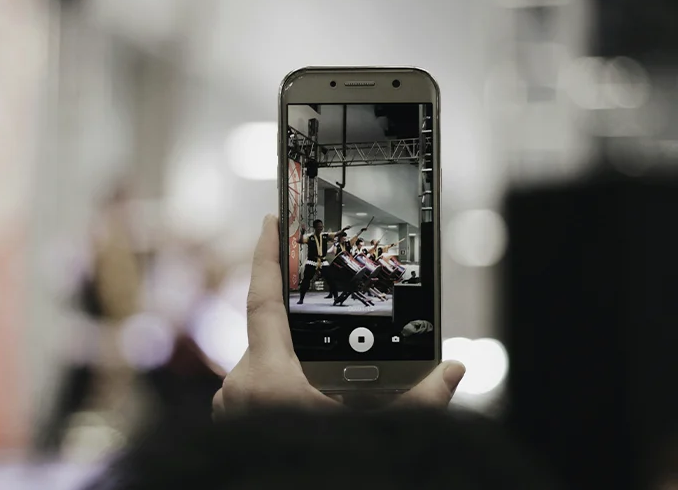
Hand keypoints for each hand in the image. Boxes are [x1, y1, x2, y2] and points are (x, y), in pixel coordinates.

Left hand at [212, 215, 464, 418]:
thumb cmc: (320, 466)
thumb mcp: (373, 432)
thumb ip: (420, 402)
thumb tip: (455, 370)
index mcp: (268, 379)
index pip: (263, 299)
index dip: (267, 255)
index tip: (269, 220)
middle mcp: (238, 386)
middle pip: (264, 333)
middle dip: (292, 317)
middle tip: (316, 298)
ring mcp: (229, 406)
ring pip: (257, 362)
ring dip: (283, 354)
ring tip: (313, 355)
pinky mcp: (229, 422)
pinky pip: (250, 385)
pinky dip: (273, 377)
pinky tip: (297, 385)